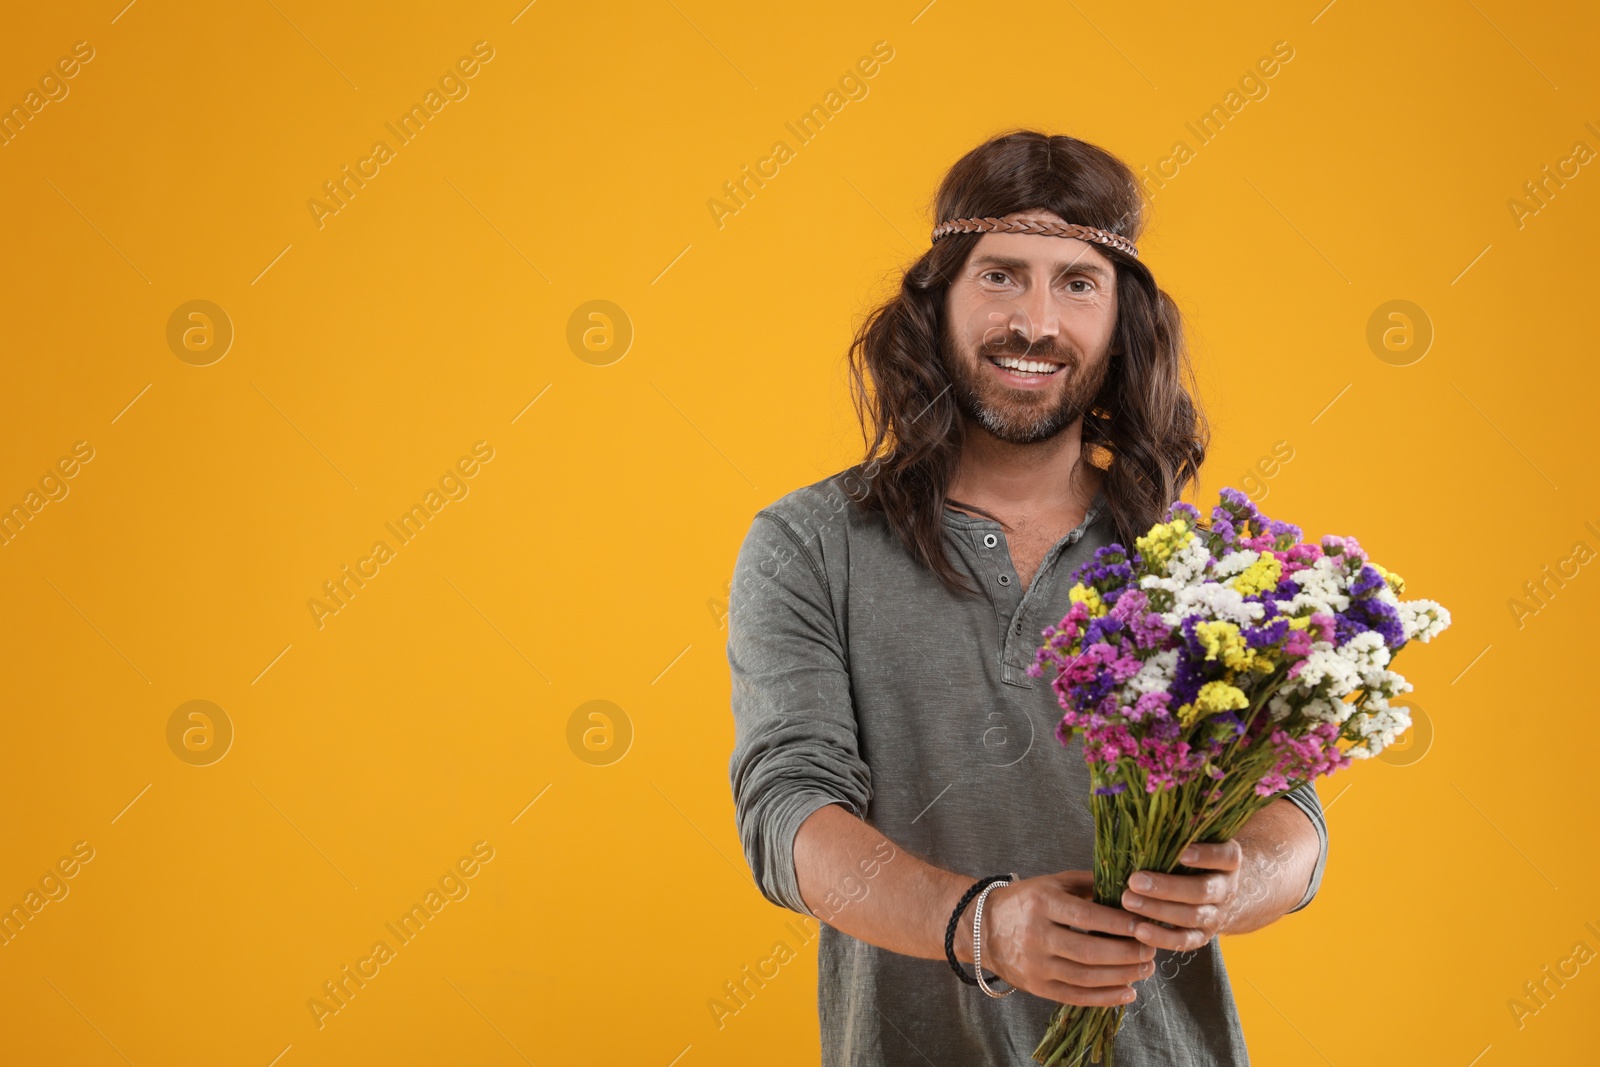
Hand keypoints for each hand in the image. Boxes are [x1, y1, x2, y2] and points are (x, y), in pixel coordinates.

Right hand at [974, 871, 1156, 1007]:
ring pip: (1086, 977)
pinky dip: (1105, 998)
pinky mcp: (1036, 987)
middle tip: (1151, 951)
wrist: (981, 927)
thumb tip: (1130, 888)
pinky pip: (1075, 997)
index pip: (1087, 916)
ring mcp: (1035, 965)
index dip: (1119, 923)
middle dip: (1127, 953)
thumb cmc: (1024, 901)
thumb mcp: (1052, 883)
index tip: (1145, 925)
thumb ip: (1088, 883)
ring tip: (1145, 970)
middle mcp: (1036, 935)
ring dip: (1121, 976)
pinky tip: (1128, 992)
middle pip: (1090, 951)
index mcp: (1042, 903)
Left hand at [1121, 841, 1241, 951]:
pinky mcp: (1203, 936)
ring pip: (1192, 917)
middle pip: (1202, 891)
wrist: (1216, 891)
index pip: (1225, 857)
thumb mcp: (1194, 839)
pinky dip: (1162, 938)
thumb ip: (1180, 830)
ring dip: (1158, 911)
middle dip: (1167, 887)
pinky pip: (1185, 942)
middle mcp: (1227, 889)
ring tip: (1128, 901)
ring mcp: (1217, 915)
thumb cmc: (1191, 856)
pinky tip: (1139, 931)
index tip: (1182, 852)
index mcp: (1228, 860)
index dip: (1207, 855)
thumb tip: (1146, 809)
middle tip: (1134, 880)